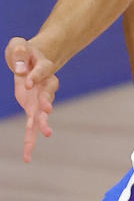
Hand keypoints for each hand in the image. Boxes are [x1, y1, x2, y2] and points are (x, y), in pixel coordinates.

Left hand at [5, 36, 58, 162]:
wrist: (31, 60)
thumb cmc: (24, 51)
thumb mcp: (18, 45)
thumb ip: (18, 53)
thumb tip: (19, 71)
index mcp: (43, 66)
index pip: (42, 70)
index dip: (35, 76)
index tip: (26, 81)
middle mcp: (45, 84)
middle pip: (48, 93)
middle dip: (46, 101)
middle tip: (46, 109)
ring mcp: (40, 98)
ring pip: (42, 112)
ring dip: (43, 122)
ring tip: (47, 133)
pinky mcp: (32, 108)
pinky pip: (32, 126)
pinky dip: (30, 139)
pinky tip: (27, 155)